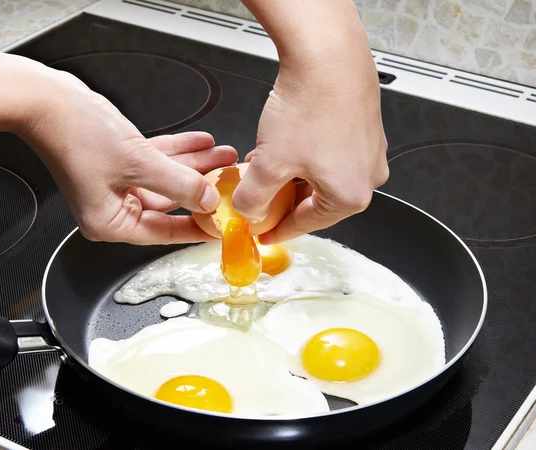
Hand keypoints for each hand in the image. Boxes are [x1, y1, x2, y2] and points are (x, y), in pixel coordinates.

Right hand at [21, 73, 236, 244]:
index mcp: (111, 223)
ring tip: (223, 154)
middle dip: (202, 185)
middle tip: (230, 177)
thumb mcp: (139, 165)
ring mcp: (115, 184)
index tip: (222, 222)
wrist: (46, 99)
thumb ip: (179, 185)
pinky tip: (201, 143)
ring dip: (194, 165)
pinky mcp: (117, 162)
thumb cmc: (77, 136)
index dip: (197, 226)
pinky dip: (176, 152)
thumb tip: (209, 201)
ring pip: (165, 178)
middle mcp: (113, 208)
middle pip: (169, 202)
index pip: (165, 232)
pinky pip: (154, 161)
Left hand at [231, 16, 388, 243]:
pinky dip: (305, 156)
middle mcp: (367, 177)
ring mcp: (369, 151)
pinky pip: (331, 154)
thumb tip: (250, 212)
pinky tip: (284, 144)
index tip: (263, 233)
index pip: (306, 224)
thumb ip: (254, 199)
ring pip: (321, 176)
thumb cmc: (309, 107)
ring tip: (264, 167)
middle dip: (282, 199)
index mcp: (350, 196)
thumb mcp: (270, 165)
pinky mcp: (364, 129)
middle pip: (316, 201)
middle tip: (259, 199)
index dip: (278, 230)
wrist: (328, 55)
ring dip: (291, 176)